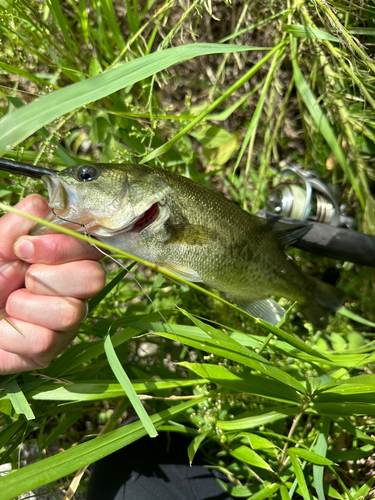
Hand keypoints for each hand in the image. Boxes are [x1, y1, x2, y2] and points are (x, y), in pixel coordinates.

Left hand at [0, 194, 105, 373]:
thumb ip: (16, 225)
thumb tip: (42, 205)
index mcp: (64, 260)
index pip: (92, 248)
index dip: (65, 247)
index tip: (25, 248)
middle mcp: (72, 289)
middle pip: (93, 279)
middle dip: (48, 277)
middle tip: (20, 277)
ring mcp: (65, 322)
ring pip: (70, 312)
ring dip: (26, 305)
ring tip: (9, 304)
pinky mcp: (49, 350)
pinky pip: (43, 340)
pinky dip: (10, 333)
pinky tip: (3, 328)